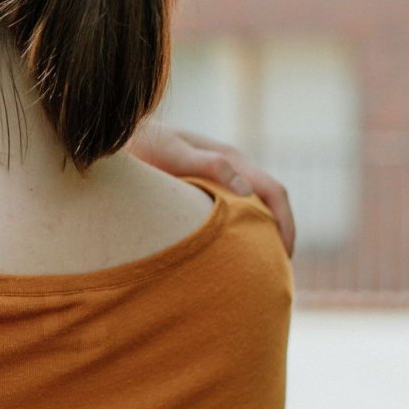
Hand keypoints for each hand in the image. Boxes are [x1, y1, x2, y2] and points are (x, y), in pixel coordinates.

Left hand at [129, 119, 295, 256]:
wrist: (122, 137)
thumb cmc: (145, 145)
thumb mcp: (174, 154)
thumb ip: (209, 165)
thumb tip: (248, 192)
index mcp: (232, 158)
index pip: (274, 191)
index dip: (285, 224)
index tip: (284, 255)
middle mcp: (233, 167)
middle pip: (272, 203)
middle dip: (282, 234)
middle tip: (280, 271)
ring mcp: (221, 178)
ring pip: (256, 209)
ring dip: (265, 234)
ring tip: (262, 268)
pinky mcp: (207, 189)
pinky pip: (235, 212)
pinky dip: (244, 232)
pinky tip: (233, 254)